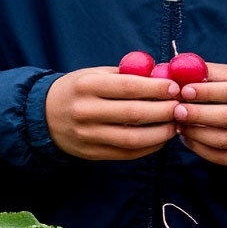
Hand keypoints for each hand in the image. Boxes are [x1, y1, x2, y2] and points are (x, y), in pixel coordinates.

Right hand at [46, 66, 181, 159]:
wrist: (43, 116)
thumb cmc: (79, 89)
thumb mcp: (95, 74)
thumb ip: (127, 74)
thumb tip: (165, 73)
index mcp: (87, 86)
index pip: (128, 87)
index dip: (156, 88)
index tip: (175, 88)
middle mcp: (86, 112)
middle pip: (134, 114)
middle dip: (164, 110)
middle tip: (183, 106)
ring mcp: (88, 136)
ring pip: (133, 139)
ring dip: (161, 133)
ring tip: (177, 123)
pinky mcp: (92, 154)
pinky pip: (127, 154)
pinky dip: (150, 147)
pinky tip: (162, 137)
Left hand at [173, 64, 226, 168]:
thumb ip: (213, 74)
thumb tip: (181, 71)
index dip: (208, 92)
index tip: (184, 90)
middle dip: (198, 114)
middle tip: (176, 110)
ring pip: (223, 140)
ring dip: (195, 133)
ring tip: (178, 124)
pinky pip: (220, 157)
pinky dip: (199, 148)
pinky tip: (187, 138)